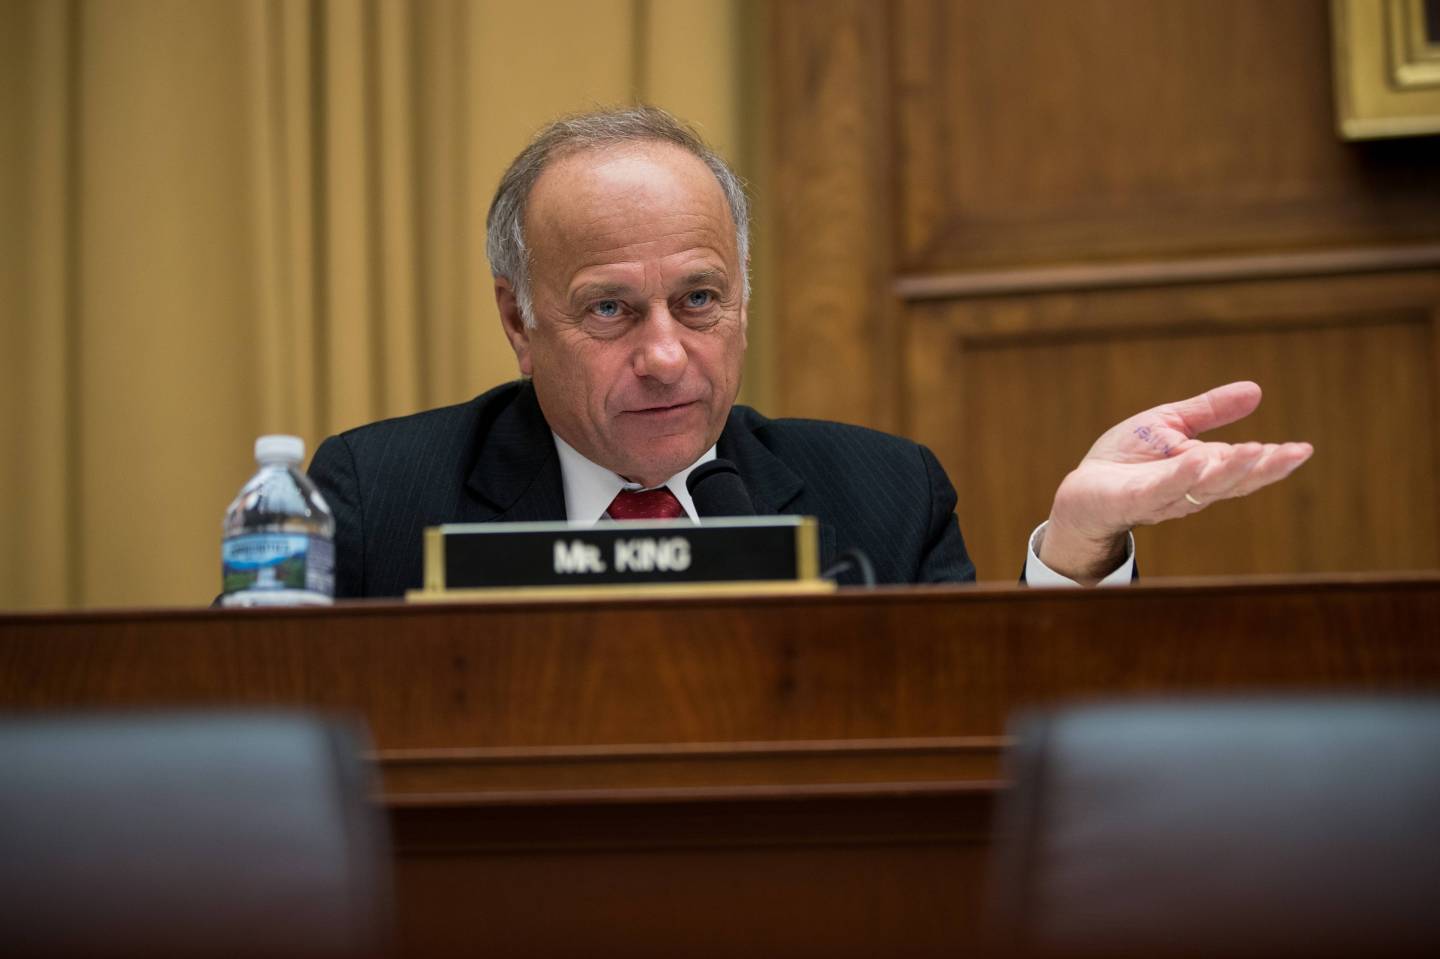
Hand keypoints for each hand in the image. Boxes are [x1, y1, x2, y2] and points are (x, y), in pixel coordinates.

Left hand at [1038, 381, 1313, 582]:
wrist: (1080, 493)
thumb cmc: (1125, 461)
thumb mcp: (1170, 425)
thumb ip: (1210, 411)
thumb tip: (1256, 390)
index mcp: (1203, 470)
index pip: (1243, 467)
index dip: (1273, 460)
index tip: (1302, 449)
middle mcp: (1190, 488)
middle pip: (1233, 481)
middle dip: (1265, 468)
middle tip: (1295, 454)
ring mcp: (1163, 496)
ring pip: (1204, 487)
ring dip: (1231, 470)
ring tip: (1257, 451)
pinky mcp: (1134, 499)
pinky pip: (1161, 490)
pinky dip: (1182, 477)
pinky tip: (1199, 462)